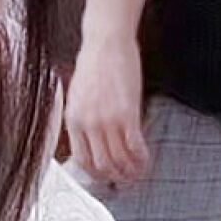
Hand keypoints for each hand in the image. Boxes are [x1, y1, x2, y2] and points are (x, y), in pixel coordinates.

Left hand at [66, 27, 150, 186]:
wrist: (106, 41)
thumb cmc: (95, 63)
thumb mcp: (79, 95)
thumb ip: (84, 119)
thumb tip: (94, 140)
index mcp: (74, 120)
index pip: (83, 160)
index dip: (98, 174)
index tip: (107, 176)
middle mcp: (88, 123)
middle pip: (103, 165)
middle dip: (116, 177)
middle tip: (127, 178)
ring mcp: (107, 120)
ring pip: (120, 160)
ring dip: (131, 171)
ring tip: (139, 171)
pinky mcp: (127, 113)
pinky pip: (135, 146)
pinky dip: (142, 158)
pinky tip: (146, 158)